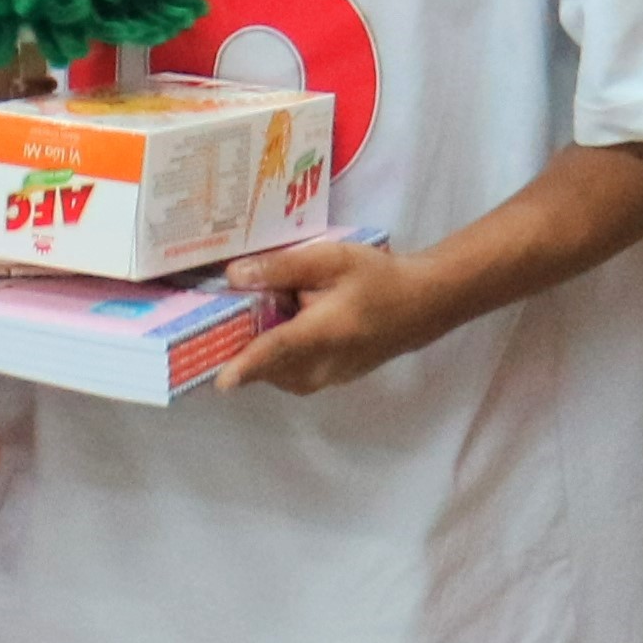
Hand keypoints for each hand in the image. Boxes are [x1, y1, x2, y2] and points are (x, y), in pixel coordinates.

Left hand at [227, 235, 455, 396]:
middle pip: (269, 365)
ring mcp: (330, 379)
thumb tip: (234, 276)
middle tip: (235, 314)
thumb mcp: (330, 259)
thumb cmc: (376, 277)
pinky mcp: (333, 380)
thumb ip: (281, 267)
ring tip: (269, 315)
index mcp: (324, 333)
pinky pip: (293, 374)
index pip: (277, 351)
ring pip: (279, 373)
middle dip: (246, 346)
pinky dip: (280, 356)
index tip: (221, 383)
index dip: (247, 365)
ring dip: (265, 351)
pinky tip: (290, 326)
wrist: (422, 304)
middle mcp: (324, 366)